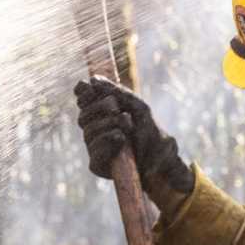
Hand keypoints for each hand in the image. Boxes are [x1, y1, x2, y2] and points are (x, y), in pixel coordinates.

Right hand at [73, 77, 194, 206]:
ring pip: (89, 133)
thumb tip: (93, 79)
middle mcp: (94, 130)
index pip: (82, 101)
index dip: (84, 94)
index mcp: (100, 114)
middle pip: (83, 116)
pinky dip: (107, 141)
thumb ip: (117, 92)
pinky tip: (121, 138)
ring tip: (128, 126)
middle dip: (99, 108)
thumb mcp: (137, 106)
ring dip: (108, 125)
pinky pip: (94, 151)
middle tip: (116, 108)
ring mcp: (94, 147)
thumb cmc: (149, 129)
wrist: (161, 156)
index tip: (90, 88)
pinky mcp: (97, 164)